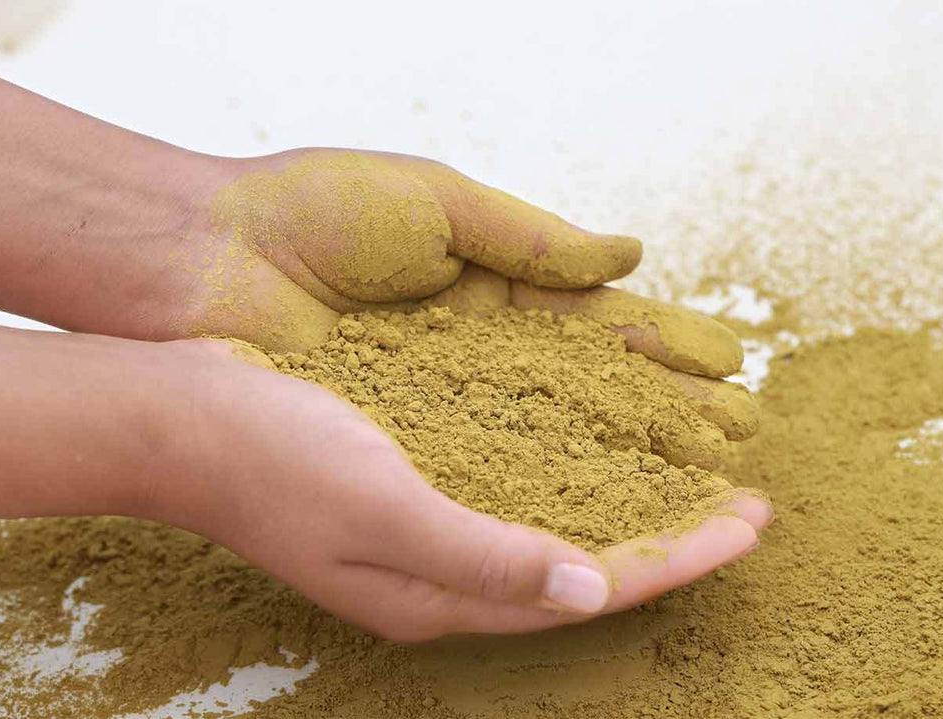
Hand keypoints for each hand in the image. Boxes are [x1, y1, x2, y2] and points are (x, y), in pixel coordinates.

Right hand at [153, 339, 770, 641]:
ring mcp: (422, 524)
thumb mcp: (382, 506)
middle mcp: (439, 569)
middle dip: (670, 534)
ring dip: (629, 495)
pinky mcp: (405, 477)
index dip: (675, 557)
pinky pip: (513, 479)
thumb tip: (592, 593)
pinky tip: (595, 434)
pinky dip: (572, 461)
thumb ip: (485, 555)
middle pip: (584, 562)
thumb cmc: (266, 456)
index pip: (588, 587)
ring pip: (555, 520)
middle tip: (748, 501)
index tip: (749, 524)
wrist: (173, 410)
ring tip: (691, 469)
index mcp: (436, 594)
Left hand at [160, 148, 757, 468]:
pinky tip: (607, 509)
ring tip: (704, 485)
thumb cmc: (312, 215)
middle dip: (667, 420)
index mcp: (487, 289)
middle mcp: (472, 360)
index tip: (730, 364)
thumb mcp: (438, 207)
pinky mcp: (400, 453)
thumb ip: (534, 240)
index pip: (597, 325)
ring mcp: (439, 413)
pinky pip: (488, 480)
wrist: (203, 262)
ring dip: (629, 466)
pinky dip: (551, 495)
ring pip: (554, 446)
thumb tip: (630, 258)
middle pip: (590, 397)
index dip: (663, 348)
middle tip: (740, 444)